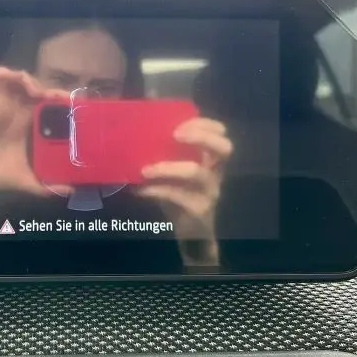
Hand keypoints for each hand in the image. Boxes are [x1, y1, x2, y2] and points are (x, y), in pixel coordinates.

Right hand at [0, 67, 69, 195]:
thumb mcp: (23, 179)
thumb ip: (45, 186)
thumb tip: (70, 191)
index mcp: (23, 125)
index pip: (45, 106)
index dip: (60, 102)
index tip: (77, 107)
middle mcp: (12, 110)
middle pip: (35, 89)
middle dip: (50, 89)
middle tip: (64, 98)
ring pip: (17, 79)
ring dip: (31, 80)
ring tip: (41, 93)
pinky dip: (7, 74)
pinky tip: (22, 86)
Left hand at [136, 117, 232, 263]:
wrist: (193, 233)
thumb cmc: (181, 196)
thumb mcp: (176, 174)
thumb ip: (165, 156)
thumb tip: (132, 136)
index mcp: (212, 160)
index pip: (220, 135)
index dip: (205, 125)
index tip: (180, 123)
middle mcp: (216, 173)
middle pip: (224, 148)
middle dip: (200, 136)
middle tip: (174, 135)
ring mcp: (210, 191)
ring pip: (196, 172)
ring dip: (168, 167)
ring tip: (145, 169)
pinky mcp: (199, 209)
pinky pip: (178, 195)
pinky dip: (157, 190)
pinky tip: (141, 190)